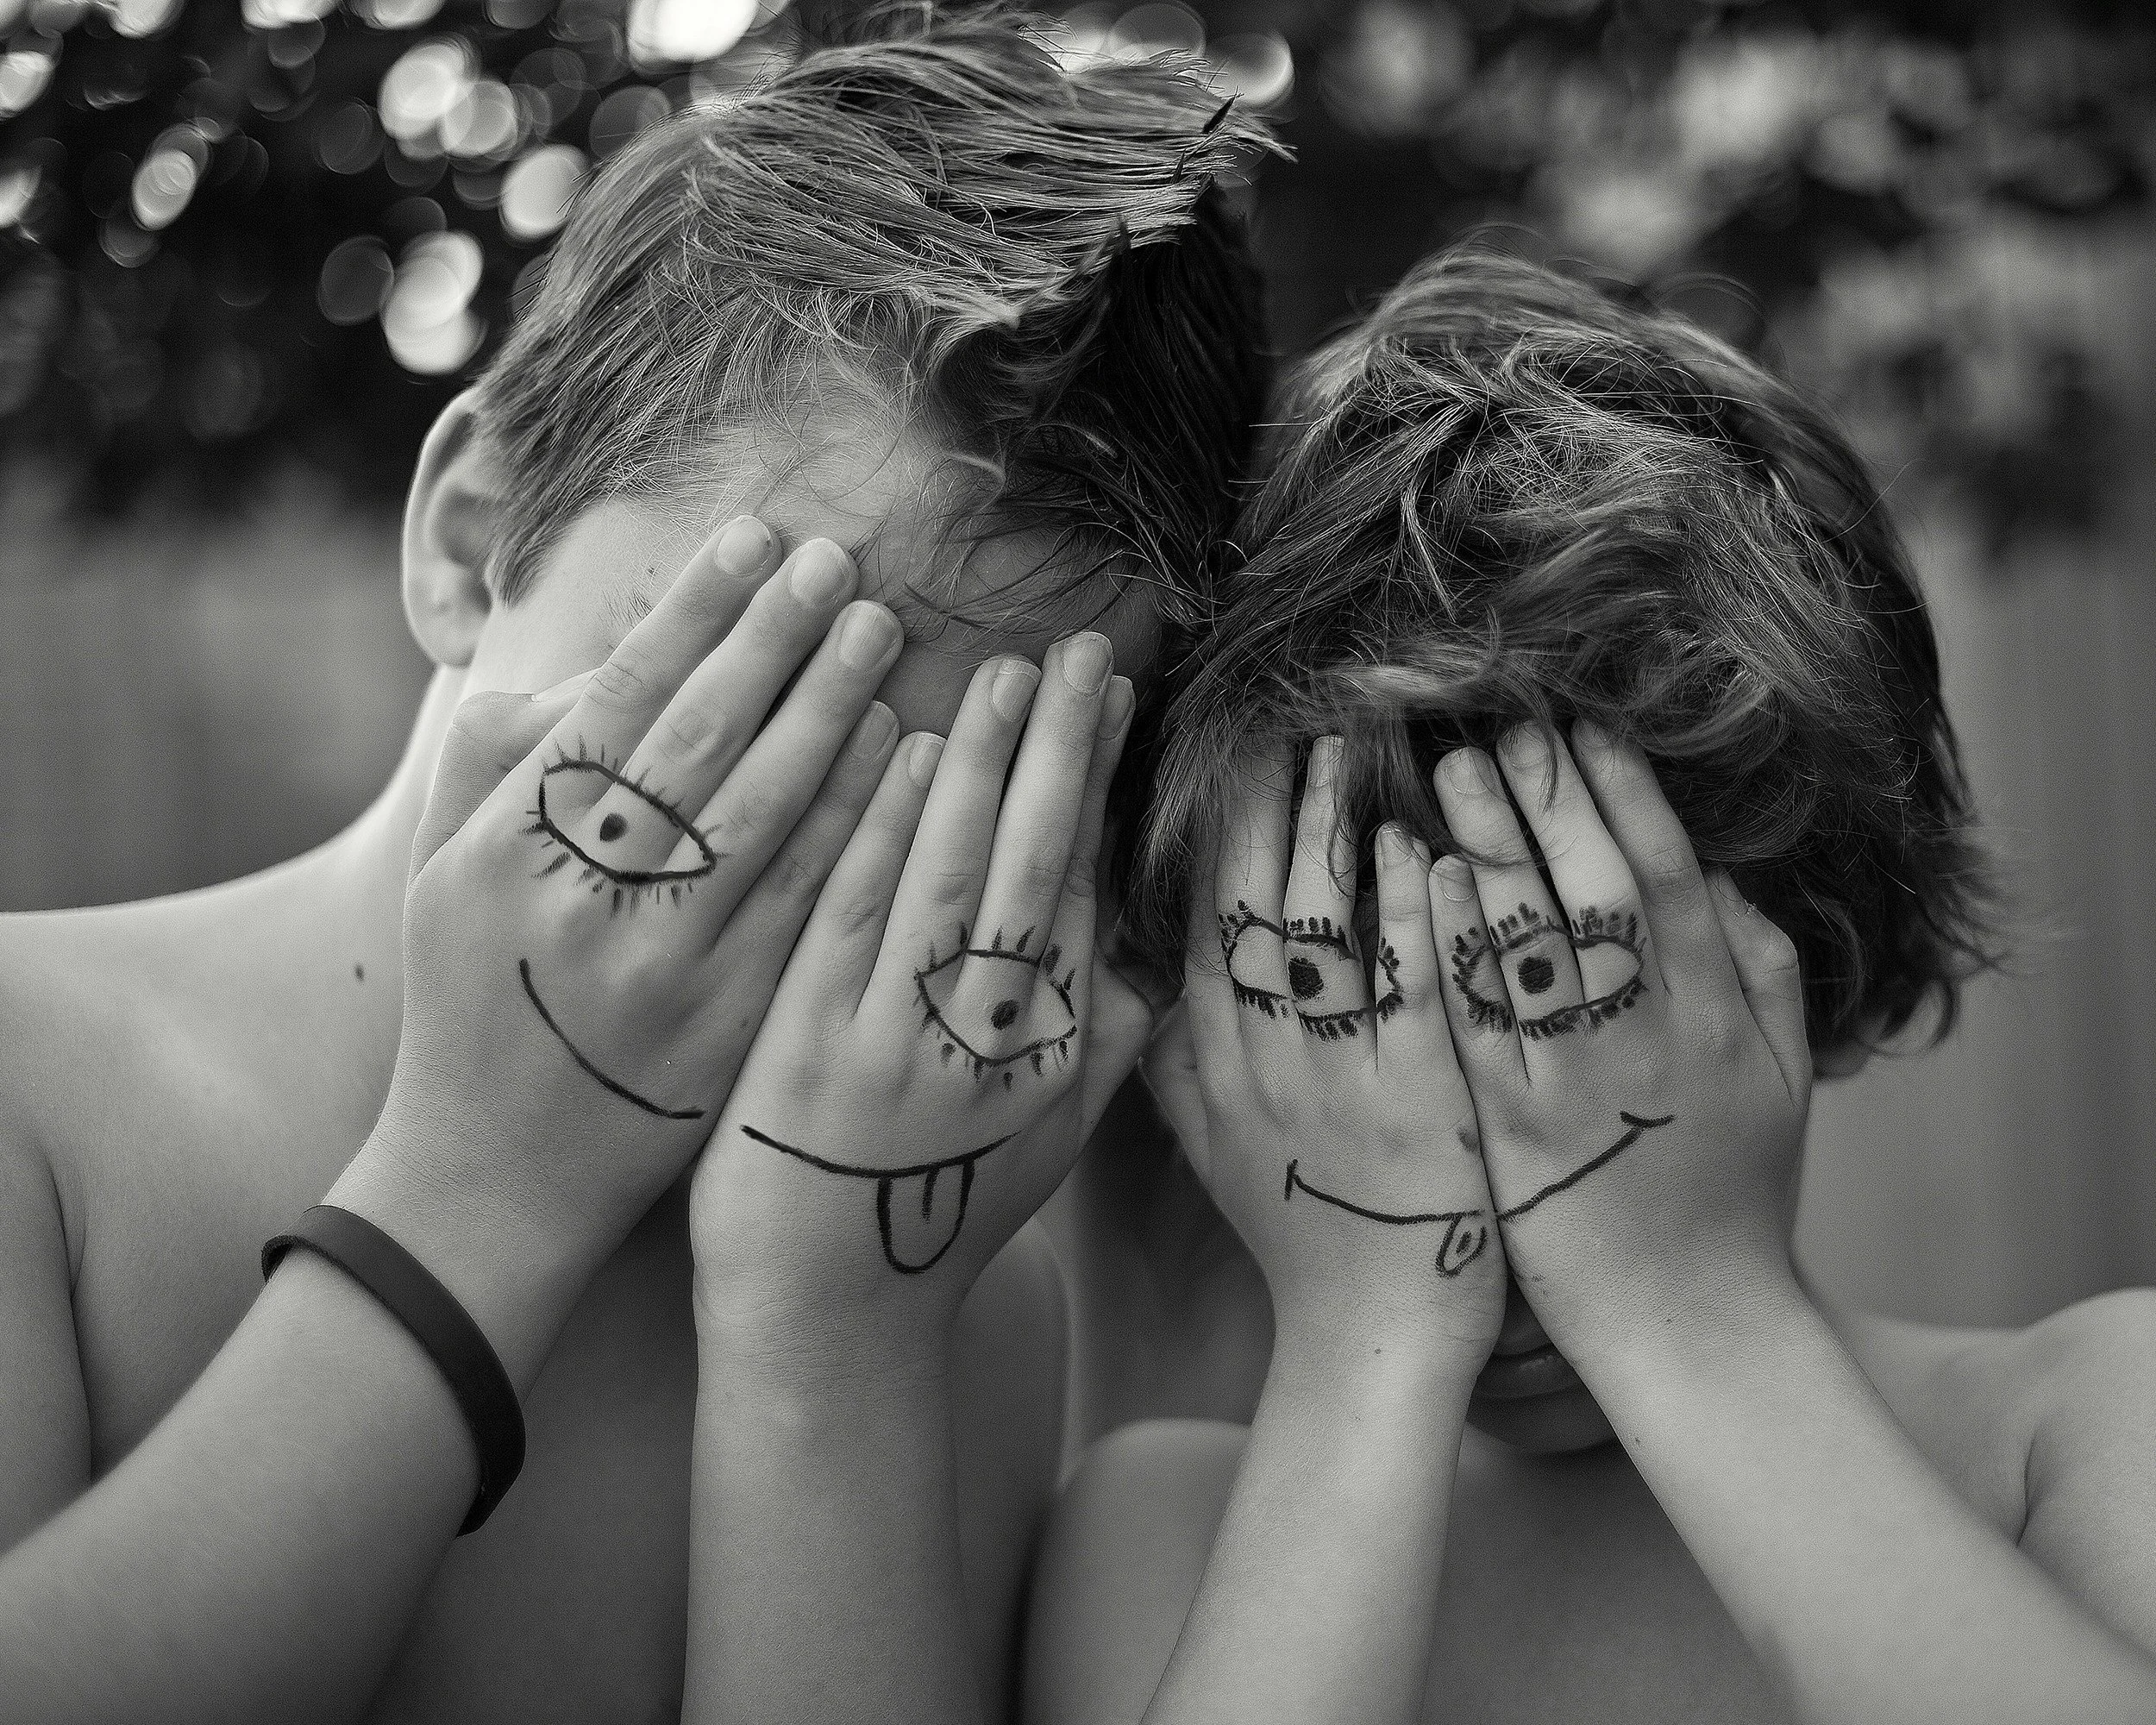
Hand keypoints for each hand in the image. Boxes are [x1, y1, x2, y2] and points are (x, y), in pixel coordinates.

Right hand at [338, 519, 907, 1374]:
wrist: (500, 1170)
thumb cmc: (478, 991)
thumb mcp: (448, 868)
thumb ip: (509, 754)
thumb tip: (615, 658)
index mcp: (505, 848)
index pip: (618, 702)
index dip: (694, 614)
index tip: (754, 539)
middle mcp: (585, 900)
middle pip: (701, 743)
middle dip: (777, 641)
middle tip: (842, 564)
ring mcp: (665, 968)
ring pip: (767, 815)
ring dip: (832, 714)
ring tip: (883, 635)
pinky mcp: (733, 1022)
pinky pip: (809, 901)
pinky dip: (857, 821)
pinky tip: (902, 757)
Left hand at [689, 634, 1134, 1352]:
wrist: (830, 1314)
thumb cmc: (940, 1212)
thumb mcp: (1050, 1138)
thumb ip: (1106, 1041)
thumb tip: (1159, 952)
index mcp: (1058, 1054)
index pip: (1084, 890)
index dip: (1098, 788)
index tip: (1112, 699)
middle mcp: (995, 1043)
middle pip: (1038, 869)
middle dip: (1060, 751)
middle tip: (1077, 650)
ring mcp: (905, 1044)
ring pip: (955, 879)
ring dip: (980, 768)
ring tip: (1001, 674)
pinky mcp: (813, 1049)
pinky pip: (858, 919)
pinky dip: (884, 835)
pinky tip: (899, 755)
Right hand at [1173, 737, 1505, 1361]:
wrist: (1372, 1339)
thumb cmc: (1302, 1238)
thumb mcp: (1214, 1152)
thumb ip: (1176, 1065)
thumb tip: (1142, 981)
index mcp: (1217, 1063)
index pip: (1202, 922)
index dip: (1213, 831)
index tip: (1226, 755)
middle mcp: (1263, 1061)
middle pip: (1251, 906)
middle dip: (1265, 805)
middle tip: (1287, 719)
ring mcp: (1338, 1080)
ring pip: (1322, 932)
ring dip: (1332, 831)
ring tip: (1351, 747)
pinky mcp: (1420, 1104)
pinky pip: (1409, 993)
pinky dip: (1413, 918)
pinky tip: (1424, 849)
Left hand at [1427, 722, 1811, 1369]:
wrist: (1686, 1320)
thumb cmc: (1732, 1191)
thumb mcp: (1780, 1078)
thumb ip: (1761, 969)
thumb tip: (1720, 871)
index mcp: (1718, 1017)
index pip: (1669, 877)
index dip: (1626, 794)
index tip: (1584, 727)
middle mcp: (1652, 1038)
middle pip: (1600, 889)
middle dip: (1551, 798)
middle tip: (1504, 723)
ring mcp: (1576, 1081)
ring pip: (1532, 942)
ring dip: (1490, 846)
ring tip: (1446, 770)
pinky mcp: (1511, 1127)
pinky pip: (1476, 1019)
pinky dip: (1452, 943)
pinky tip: (1421, 880)